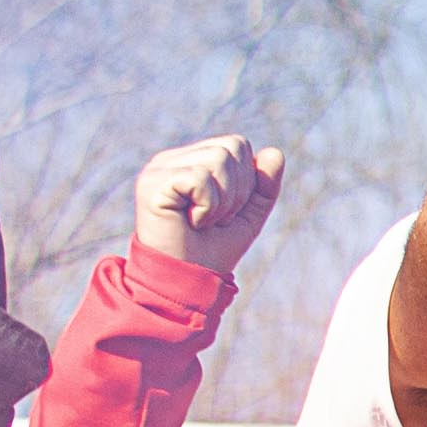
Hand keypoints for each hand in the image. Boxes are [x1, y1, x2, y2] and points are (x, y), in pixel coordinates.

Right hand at [130, 135, 285, 274]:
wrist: (187, 281)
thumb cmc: (213, 251)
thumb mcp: (248, 216)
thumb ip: (264, 185)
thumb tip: (275, 152)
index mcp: (191, 161)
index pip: (237, 145)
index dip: (246, 181)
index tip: (226, 212)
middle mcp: (172, 159)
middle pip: (232, 147)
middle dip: (237, 191)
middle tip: (214, 219)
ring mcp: (158, 169)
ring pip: (219, 159)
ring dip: (223, 200)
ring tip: (203, 221)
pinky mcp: (151, 183)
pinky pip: (200, 178)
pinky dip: (208, 206)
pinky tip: (191, 222)